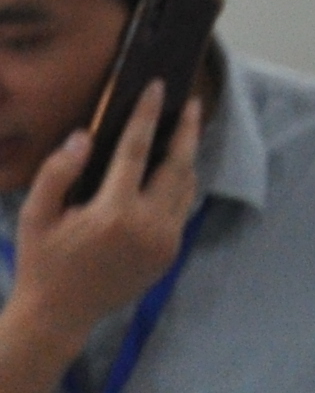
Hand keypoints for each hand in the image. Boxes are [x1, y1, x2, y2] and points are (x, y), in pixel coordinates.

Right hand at [1, 81, 202, 355]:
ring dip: (187, 157)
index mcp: (113, 214)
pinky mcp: (169, 254)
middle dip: (187, 131)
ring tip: (187, 131)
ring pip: (186, 187)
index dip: (146, 115)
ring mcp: (164, 242)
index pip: (136, 151)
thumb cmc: (43, 262)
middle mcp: (147, 226)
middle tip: (192, 103)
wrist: (58, 316)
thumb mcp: (35, 217)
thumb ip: (56, 174)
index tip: (156, 87)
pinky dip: (181, 186)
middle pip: (177, 165)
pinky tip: (176, 170)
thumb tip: (83, 137)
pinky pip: (181, 210)